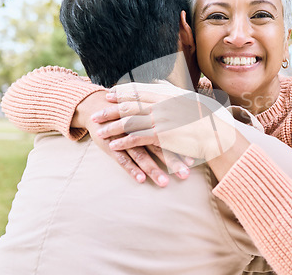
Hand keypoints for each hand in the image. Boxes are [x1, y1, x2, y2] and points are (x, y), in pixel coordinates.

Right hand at [74, 91, 190, 185]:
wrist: (96, 109)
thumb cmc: (125, 114)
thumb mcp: (143, 113)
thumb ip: (162, 120)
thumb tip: (185, 129)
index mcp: (150, 121)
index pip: (169, 135)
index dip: (181, 147)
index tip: (194, 159)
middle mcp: (139, 129)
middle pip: (159, 146)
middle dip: (173, 161)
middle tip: (185, 175)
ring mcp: (124, 137)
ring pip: (142, 155)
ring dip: (154, 169)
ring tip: (164, 183)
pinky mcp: (111, 145)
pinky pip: (123, 159)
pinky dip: (132, 169)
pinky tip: (141, 180)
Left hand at [93, 82, 249, 179]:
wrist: (217, 134)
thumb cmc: (206, 117)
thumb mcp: (189, 97)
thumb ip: (170, 90)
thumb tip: (158, 82)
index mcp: (168, 94)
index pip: (139, 91)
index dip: (122, 92)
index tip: (109, 94)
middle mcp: (162, 105)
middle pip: (129, 106)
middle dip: (111, 110)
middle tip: (97, 114)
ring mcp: (161, 120)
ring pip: (129, 123)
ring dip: (112, 127)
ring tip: (99, 132)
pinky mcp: (162, 135)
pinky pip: (137, 139)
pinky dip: (123, 142)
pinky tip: (113, 146)